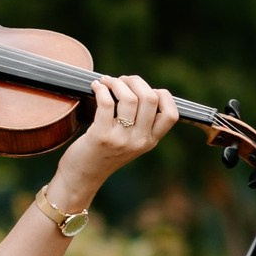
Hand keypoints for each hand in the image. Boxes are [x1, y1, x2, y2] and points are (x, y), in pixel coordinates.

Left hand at [56, 73, 178, 199]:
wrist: (83, 175)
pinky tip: (96, 86)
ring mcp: (121, 140)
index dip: (162, 95)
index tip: (145, 90)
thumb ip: (141, 123)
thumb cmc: (105, 153)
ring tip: (107, 82)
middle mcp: (140, 141)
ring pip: (129, 98)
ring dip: (116, 82)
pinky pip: (106, 102)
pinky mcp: (101, 137)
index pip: (171, 114)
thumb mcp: (132, 142)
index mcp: (150, 141)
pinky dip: (101, 88)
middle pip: (150, 98)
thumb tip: (139, 87)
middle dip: (135, 81)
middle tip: (122, 80)